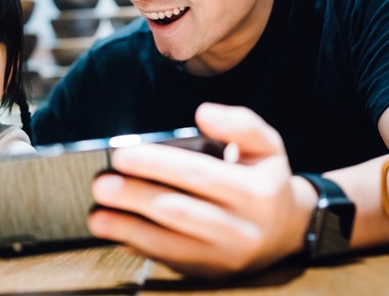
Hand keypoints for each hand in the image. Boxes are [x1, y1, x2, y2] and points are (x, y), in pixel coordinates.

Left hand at [88, 103, 315, 278]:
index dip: (157, 164)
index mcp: (256, 191)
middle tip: (102, 184)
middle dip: (135, 197)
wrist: (289, 230)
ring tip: (98, 215)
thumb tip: (203, 113)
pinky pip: (171, 262)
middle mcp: (243, 228)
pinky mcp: (212, 275)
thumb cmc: (267, 179)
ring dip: (129, 229)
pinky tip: (118, 235)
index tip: (122, 155)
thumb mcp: (266, 144)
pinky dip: (140, 249)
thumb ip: (239, 123)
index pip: (198, 174)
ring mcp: (227, 257)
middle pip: (178, 211)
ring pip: (170, 244)